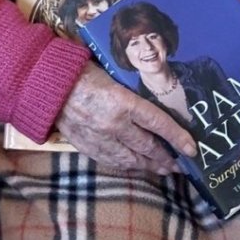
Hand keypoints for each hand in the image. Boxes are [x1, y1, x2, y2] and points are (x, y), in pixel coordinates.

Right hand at [55, 62, 196, 173]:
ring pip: (131, 159)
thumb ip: (130, 89)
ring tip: (164, 169)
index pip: (158, 123)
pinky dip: (128, 165)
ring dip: (150, 165)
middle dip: (167, 157)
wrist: (46, 85)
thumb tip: (154, 96)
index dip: (177, 137)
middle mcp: (114, 125)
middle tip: (181, 164)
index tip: (192, 149)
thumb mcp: (112, 73)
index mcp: (122, 102)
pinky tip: (136, 166)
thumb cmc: (81, 70)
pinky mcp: (87, 147)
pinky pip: (112, 162)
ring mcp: (99, 139)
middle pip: (147, 146)